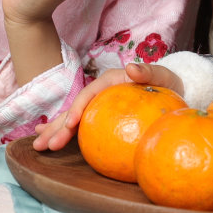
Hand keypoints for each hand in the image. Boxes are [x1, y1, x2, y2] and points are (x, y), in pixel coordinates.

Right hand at [32, 60, 184, 150]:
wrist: (174, 90)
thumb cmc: (168, 82)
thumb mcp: (163, 76)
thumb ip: (148, 72)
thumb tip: (132, 68)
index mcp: (110, 81)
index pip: (90, 95)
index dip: (78, 108)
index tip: (71, 125)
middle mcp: (100, 93)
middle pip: (75, 109)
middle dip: (58, 126)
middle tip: (43, 144)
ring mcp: (99, 106)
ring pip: (72, 119)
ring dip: (55, 131)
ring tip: (38, 144)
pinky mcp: (102, 118)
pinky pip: (82, 127)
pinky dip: (65, 132)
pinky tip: (52, 141)